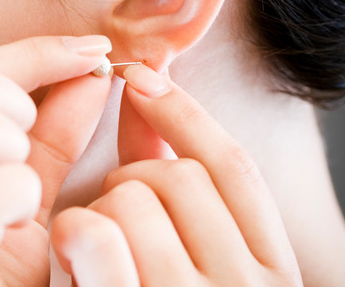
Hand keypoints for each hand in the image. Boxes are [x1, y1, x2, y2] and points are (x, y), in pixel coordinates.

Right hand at [0, 36, 112, 285]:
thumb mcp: (21, 194)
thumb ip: (51, 133)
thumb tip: (89, 71)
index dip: (37, 52)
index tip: (93, 51)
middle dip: (18, 103)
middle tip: (31, 152)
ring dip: (14, 149)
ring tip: (21, 191)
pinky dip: (19, 197)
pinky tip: (21, 224)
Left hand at [51, 64, 301, 285]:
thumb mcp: (186, 254)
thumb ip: (172, 186)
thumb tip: (144, 92)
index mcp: (272, 270)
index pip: (237, 168)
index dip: (185, 113)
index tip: (139, 77)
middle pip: (180, 175)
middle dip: (130, 175)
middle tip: (111, 210)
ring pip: (132, 197)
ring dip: (97, 210)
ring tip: (93, 251)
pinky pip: (98, 235)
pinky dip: (73, 234)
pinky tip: (72, 257)